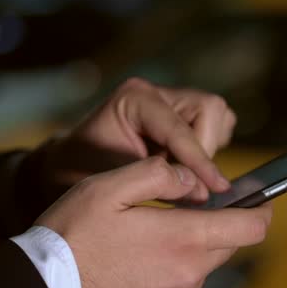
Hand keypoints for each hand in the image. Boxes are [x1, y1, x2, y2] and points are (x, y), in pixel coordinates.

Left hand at [22, 78, 236, 215]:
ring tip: (181, 177)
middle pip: (209, 110)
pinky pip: (214, 129)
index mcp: (135, 98)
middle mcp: (157, 93)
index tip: (218, 189)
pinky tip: (183, 170)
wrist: (68, 168)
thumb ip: (157, 183)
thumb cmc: (81, 173)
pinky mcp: (184, 116)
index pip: (180, 128)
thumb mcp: (113, 180)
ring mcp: (172, 101)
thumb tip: (204, 194)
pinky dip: (206, 152)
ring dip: (207, 152)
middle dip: (204, 152)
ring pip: (218, 117)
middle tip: (189, 184)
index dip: (201, 161)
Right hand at [36, 156, 271, 287]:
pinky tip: (132, 274)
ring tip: (140, 248)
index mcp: (183, 239)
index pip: (249, 227)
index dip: (261, 211)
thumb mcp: (106, 188)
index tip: (261, 202)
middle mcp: (189, 277)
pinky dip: (166, 281)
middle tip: (181, 215)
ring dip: (184, 256)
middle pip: (224, 248)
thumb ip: (158, 174)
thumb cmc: (70, 237)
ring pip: (198, 271)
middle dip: (213, 229)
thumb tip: (192, 178)